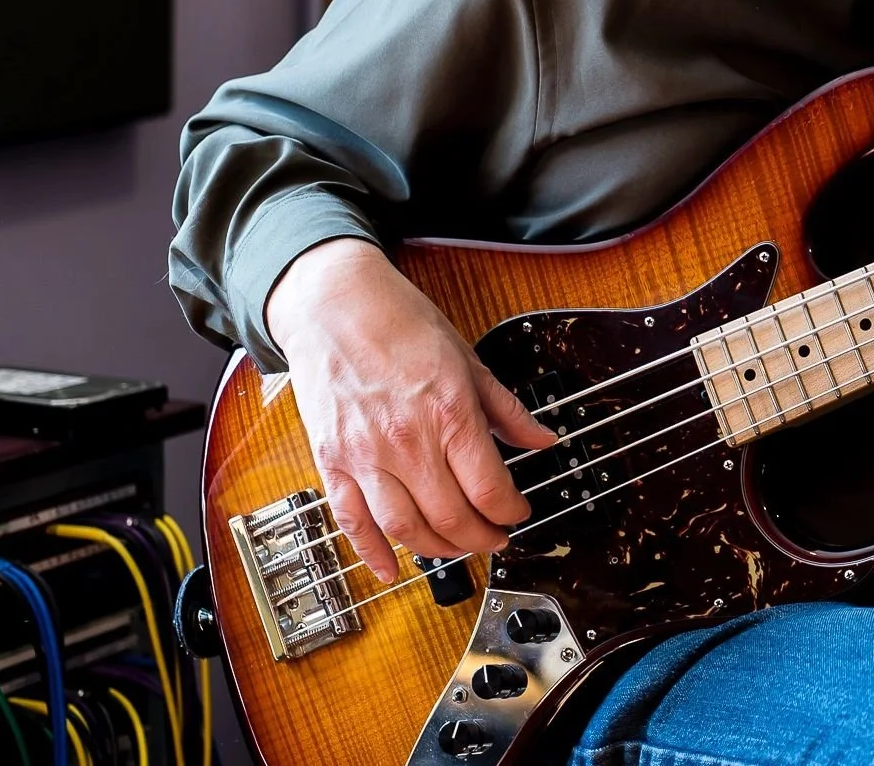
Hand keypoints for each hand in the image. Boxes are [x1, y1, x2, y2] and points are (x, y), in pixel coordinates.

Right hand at [267, 238, 558, 582]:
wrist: (334, 304)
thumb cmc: (400, 324)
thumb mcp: (468, 360)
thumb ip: (507, 410)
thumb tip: (542, 441)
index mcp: (449, 414)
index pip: (489, 488)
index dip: (511, 511)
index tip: (518, 512)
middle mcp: (406, 441)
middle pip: (452, 517)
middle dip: (482, 538)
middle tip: (496, 538)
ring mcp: (364, 455)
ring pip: (405, 527)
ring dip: (437, 550)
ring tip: (457, 548)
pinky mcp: (331, 460)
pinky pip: (350, 520)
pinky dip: (370, 551)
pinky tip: (390, 568)